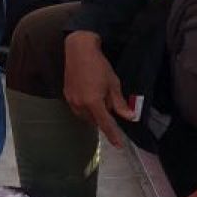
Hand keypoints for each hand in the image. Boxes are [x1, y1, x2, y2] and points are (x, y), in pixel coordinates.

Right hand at [63, 31, 135, 147]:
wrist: (79, 50)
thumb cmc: (99, 65)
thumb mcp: (113, 84)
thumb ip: (120, 103)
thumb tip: (130, 116)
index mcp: (93, 102)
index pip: (106, 124)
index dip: (113, 135)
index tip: (119, 145)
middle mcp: (80, 104)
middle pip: (95, 121)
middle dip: (104, 116)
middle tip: (109, 100)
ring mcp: (71, 100)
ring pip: (85, 116)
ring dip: (94, 113)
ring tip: (99, 96)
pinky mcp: (67, 95)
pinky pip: (78, 109)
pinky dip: (86, 107)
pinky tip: (90, 95)